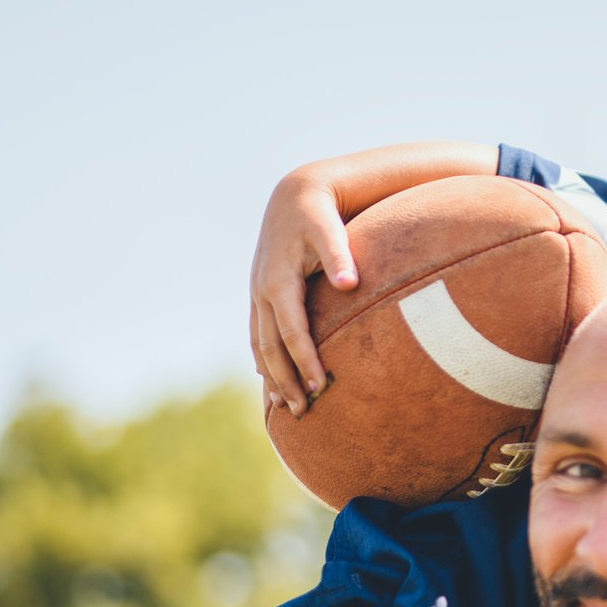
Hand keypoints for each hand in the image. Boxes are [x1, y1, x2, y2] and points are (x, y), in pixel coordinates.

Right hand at [250, 164, 359, 417]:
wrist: (293, 195)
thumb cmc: (318, 213)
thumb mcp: (329, 227)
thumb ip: (340, 254)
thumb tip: (349, 283)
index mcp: (278, 280)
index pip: (292, 331)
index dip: (305, 360)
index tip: (321, 387)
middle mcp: (262, 291)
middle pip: (270, 347)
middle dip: (285, 380)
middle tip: (303, 411)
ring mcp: (257, 294)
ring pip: (260, 345)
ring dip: (271, 377)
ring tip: (284, 406)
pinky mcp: (259, 295)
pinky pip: (257, 335)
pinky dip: (263, 360)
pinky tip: (268, 380)